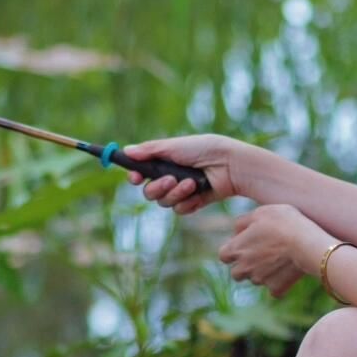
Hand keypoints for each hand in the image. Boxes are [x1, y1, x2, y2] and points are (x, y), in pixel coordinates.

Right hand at [120, 133, 256, 214]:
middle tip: (170, 180)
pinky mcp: (193, 202)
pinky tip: (198, 193)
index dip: (135, 176)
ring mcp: (181, 191)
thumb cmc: (204, 150)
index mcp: (164, 161)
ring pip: (164, 202)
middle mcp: (170, 176)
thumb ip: (150, 150)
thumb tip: (126, 150)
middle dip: (158, 187)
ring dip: (175, 193)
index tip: (135, 178)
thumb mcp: (175, 146)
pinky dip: (187, 202)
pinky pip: (179, 209)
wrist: (230, 165)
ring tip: (191, 183)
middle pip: (150, 192)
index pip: (141, 172)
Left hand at [218, 203, 324, 299]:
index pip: (224, 255)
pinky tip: (289, 271)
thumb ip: (243, 222)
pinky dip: (280, 283)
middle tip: (262, 254)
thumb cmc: (284, 222)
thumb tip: (236, 231)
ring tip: (279, 259)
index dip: (233, 250)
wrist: (306, 243)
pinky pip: (274, 289)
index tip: (246, 244)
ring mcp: (259, 280)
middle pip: (237, 273)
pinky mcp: (276, 288)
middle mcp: (243, 267)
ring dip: (263, 273)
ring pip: (256, 280)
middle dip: (246, 266)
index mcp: (236, 248)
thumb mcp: (261, 212)